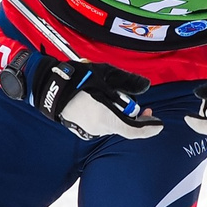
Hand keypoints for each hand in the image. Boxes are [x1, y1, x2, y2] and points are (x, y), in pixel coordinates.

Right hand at [0, 50, 162, 140]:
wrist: (47, 88)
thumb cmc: (76, 81)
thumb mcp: (104, 75)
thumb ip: (127, 82)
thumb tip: (145, 85)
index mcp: (106, 118)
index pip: (134, 131)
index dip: (149, 128)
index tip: (159, 124)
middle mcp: (99, 128)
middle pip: (125, 127)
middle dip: (136, 118)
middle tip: (146, 109)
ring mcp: (89, 130)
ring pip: (114, 124)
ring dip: (122, 114)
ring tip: (118, 98)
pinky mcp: (82, 128)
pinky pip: (103, 123)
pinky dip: (110, 115)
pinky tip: (106, 102)